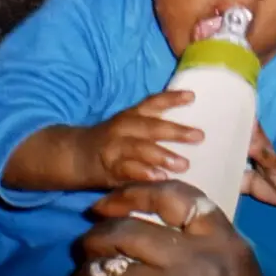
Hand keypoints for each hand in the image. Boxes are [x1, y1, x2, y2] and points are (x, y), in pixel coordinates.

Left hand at [74, 181, 266, 275]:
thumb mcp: (233, 258)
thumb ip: (201, 232)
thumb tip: (145, 209)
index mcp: (221, 240)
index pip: (173, 197)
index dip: (133, 193)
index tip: (107, 201)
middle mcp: (196, 262)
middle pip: (129, 232)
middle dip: (98, 235)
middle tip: (88, 243)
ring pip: (109, 269)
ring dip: (89, 271)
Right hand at [80, 91, 204, 187]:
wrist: (76, 155)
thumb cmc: (114, 141)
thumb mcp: (132, 126)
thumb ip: (155, 125)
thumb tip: (192, 131)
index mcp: (132, 115)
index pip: (152, 103)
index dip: (171, 98)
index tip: (192, 96)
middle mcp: (124, 128)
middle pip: (151, 127)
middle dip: (176, 131)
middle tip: (200, 136)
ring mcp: (115, 148)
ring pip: (140, 149)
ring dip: (162, 156)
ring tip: (183, 164)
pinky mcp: (109, 168)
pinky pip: (127, 170)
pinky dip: (143, 174)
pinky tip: (159, 178)